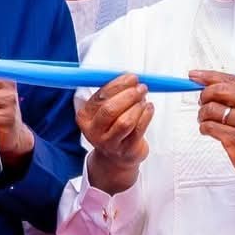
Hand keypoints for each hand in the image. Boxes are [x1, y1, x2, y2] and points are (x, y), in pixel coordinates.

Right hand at [77, 73, 152, 194]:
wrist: (116, 157)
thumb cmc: (112, 127)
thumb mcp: (104, 110)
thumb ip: (113, 94)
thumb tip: (130, 78)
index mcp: (85, 116)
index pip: (100, 96)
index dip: (117, 85)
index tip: (131, 77)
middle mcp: (94, 131)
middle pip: (110, 109)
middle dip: (128, 95)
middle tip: (141, 87)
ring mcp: (109, 143)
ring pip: (125, 121)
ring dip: (137, 106)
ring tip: (144, 99)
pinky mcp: (126, 150)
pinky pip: (138, 130)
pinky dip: (146, 115)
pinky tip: (149, 108)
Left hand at [189, 71, 234, 193]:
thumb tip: (208, 83)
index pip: (229, 79)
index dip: (208, 76)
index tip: (194, 76)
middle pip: (218, 90)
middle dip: (204, 95)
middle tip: (202, 103)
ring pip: (211, 109)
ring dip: (202, 115)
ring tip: (206, 120)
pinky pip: (209, 127)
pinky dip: (204, 128)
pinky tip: (209, 131)